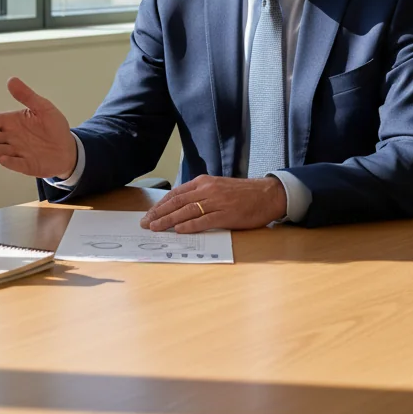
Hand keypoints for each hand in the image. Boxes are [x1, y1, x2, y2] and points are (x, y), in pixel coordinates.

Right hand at [0, 77, 77, 178]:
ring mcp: (19, 152)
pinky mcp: (28, 165)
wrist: (68, 148)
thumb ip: (27, 96)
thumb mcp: (43, 107)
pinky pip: (18, 164)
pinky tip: (3, 159)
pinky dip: (10, 162)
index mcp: (13, 122)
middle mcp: (12, 138)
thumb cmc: (54, 126)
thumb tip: (11, 80)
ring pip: (0, 151)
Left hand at [140, 175, 286, 232]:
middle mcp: (207, 190)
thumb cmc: (241, 193)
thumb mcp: (217, 187)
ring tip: (156, 228)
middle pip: (177, 203)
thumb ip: (200, 194)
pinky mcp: (226, 215)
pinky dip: (189, 226)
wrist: (266, 194)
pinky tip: (178, 230)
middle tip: (146, 223)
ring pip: (186, 211)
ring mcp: (216, 202)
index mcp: (203, 182)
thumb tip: (180, 207)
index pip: (175, 194)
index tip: (149, 214)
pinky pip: (204, 221)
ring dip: (168, 221)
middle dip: (159, 213)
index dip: (160, 205)